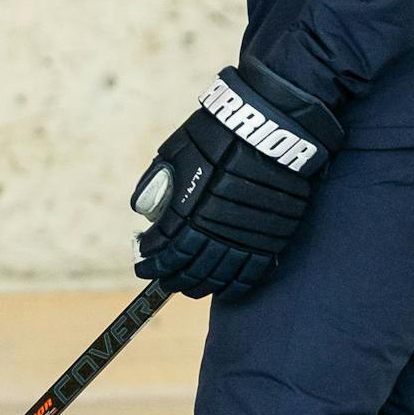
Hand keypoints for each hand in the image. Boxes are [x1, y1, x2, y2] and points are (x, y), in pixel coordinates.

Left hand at [131, 58, 342, 298]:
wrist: (268, 126)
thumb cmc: (217, 135)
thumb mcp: (174, 153)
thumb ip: (156, 184)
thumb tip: (144, 210)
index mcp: (185, 210)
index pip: (163, 249)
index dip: (151, 261)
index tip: (143, 263)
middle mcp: (213, 229)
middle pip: (188, 268)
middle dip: (172, 278)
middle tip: (164, 280)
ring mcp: (244, 236)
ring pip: (218, 275)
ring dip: (200, 285)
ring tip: (189, 286)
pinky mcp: (270, 237)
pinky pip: (250, 272)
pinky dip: (234, 285)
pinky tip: (223, 288)